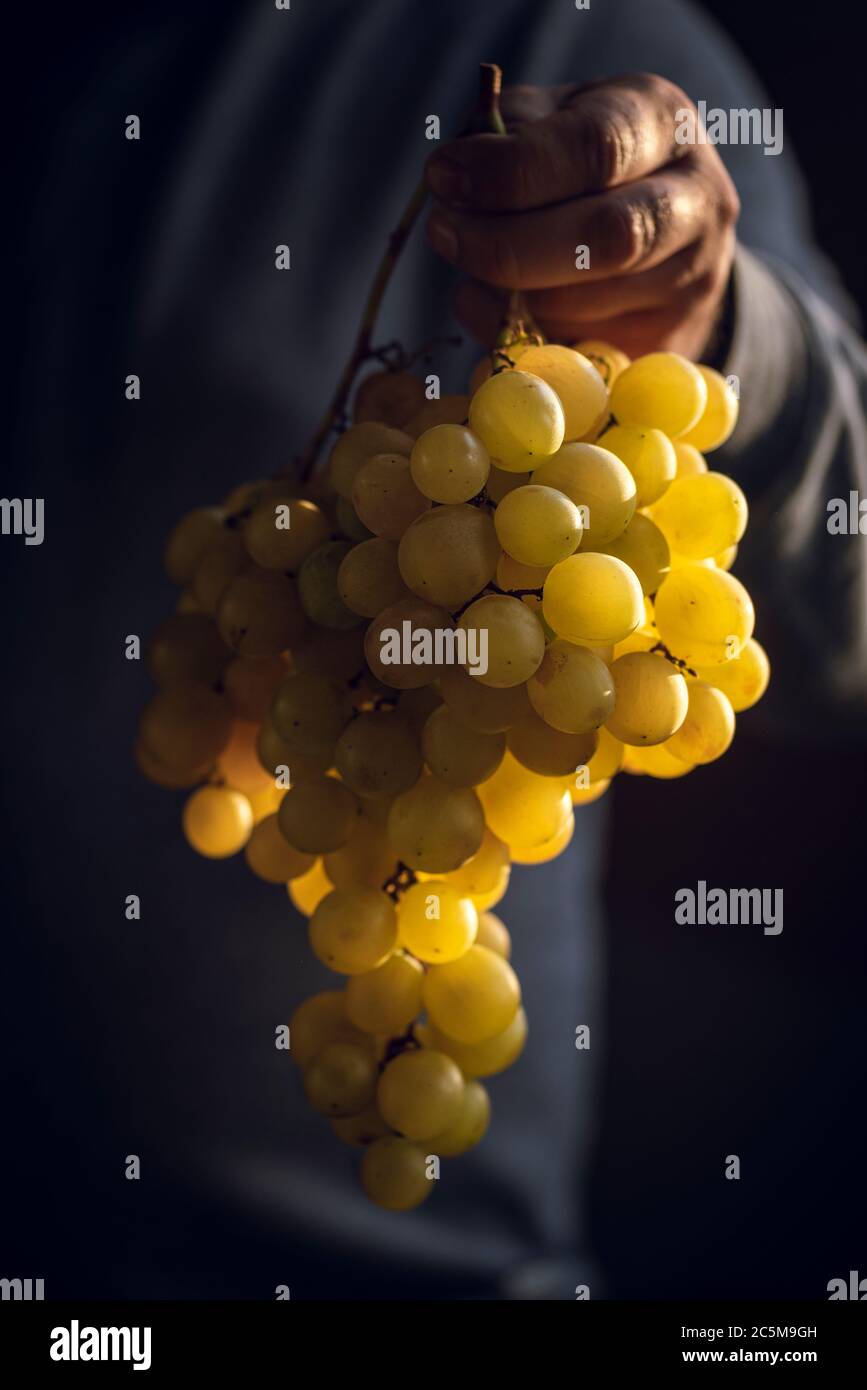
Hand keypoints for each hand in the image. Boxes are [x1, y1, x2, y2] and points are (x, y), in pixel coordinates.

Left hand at [425, 74, 739, 359]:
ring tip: (474, 271)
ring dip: (507, 295)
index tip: (443, 177)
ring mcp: (691, 281)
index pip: (596, 147)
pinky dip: (522, 338)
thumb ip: (506, 136)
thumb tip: (455, 180)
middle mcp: (696, 201)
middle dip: (507, 243)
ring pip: (583, 304)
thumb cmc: (590, 164)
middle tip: (444, 235)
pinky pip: (577, 352)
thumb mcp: (554, 120)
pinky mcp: (668, 343)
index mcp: (664, 123)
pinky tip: (504, 312)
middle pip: (605, 236)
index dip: (514, 169)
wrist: (665, 232)